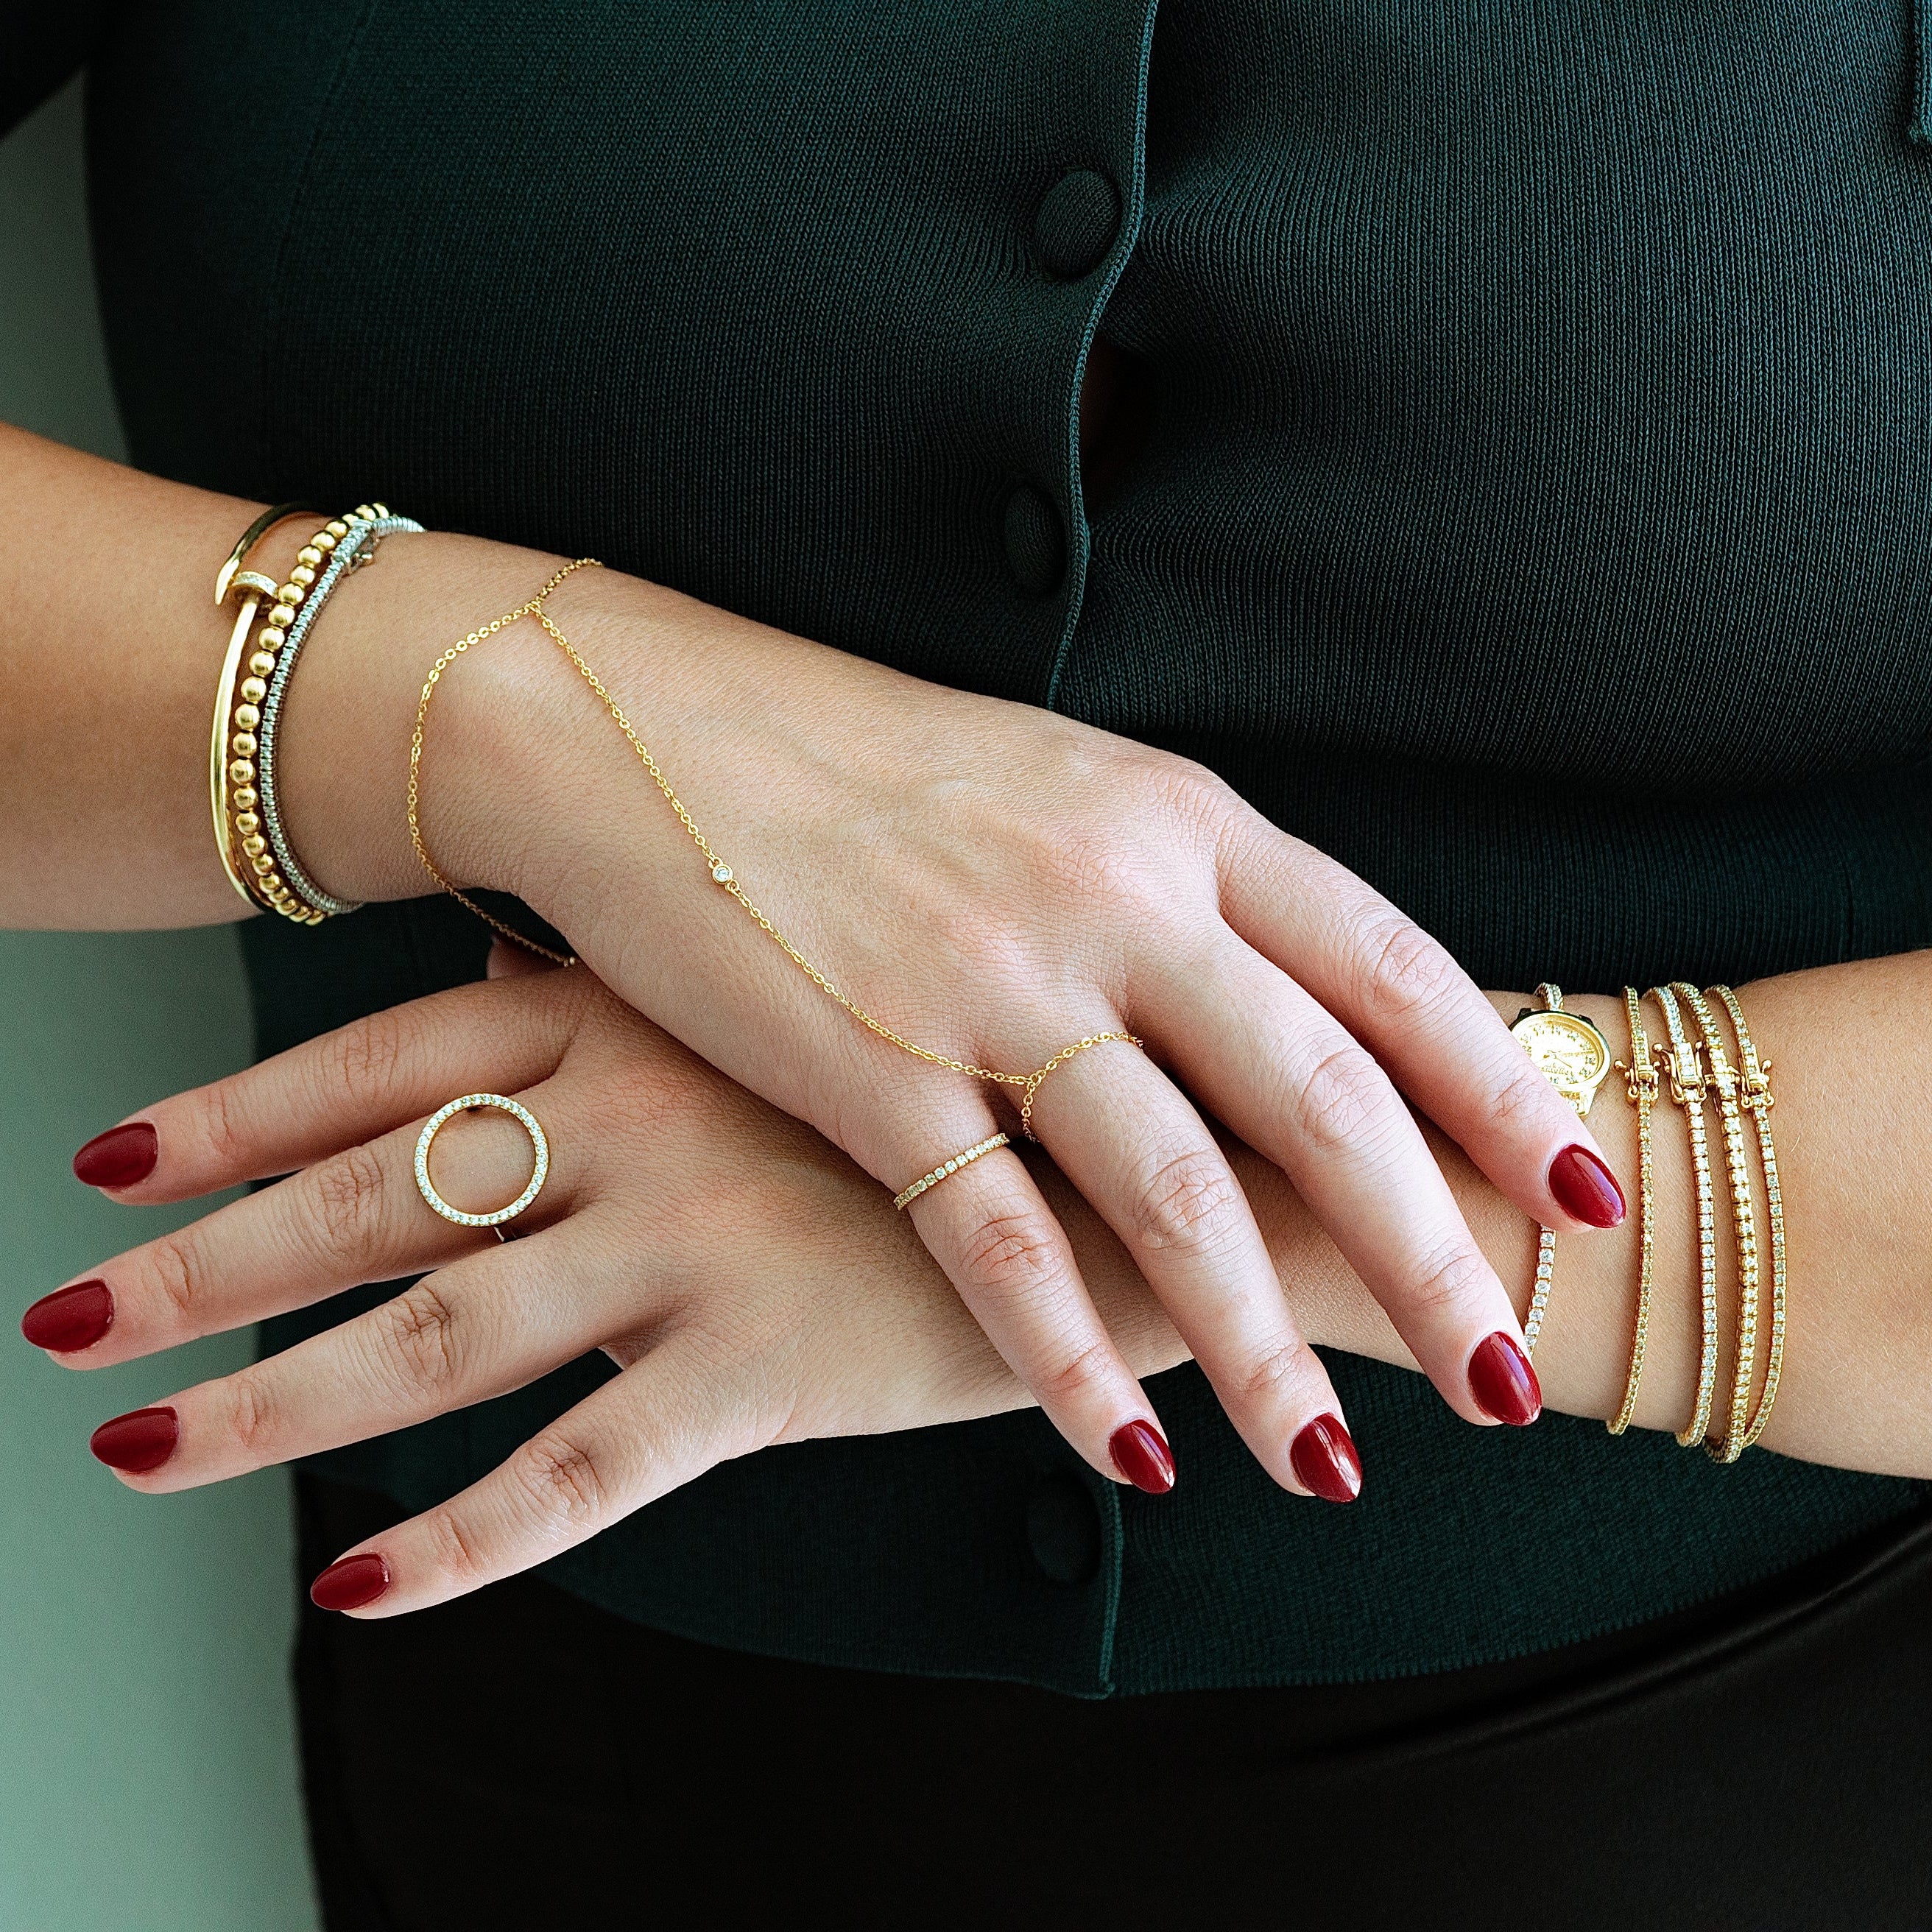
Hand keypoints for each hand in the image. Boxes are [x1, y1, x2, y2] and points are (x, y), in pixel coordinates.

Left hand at [32, 966, 1184, 1613]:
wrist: (1160, 1147)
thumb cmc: (991, 1052)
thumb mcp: (815, 970)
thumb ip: (670, 973)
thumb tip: (538, 955)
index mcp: (641, 1012)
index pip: (386, 1056)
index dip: (239, 1108)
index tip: (118, 1150)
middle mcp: (635, 1118)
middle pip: (367, 1197)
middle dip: (197, 1262)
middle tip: (61, 1311)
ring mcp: (690, 1241)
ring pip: (430, 1335)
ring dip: (267, 1399)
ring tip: (131, 1446)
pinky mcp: (764, 1365)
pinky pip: (580, 1473)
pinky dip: (460, 1536)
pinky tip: (357, 1581)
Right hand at [387, 567, 1618, 1492]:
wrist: (636, 725)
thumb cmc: (858, 762)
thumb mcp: (1060, 783)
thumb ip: (1181, 880)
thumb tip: (1293, 989)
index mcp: (1176, 818)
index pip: (1388, 965)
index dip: (1499, 1087)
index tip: (1578, 1195)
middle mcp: (1113, 895)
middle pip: (1322, 1097)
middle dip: (1433, 1252)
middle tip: (1508, 1381)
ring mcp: (993, 982)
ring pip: (1176, 1191)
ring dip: (1261, 1348)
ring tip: (1329, 1468)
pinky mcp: (869, 1066)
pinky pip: (996, 1242)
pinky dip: (1069, 1356)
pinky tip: (1127, 1451)